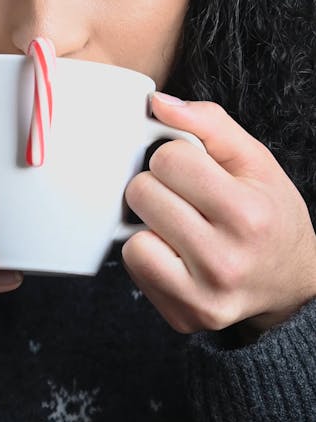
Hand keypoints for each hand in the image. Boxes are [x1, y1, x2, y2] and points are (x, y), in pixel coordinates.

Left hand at [123, 93, 315, 333]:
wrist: (290, 283)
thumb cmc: (271, 214)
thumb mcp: (256, 161)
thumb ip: (209, 124)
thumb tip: (157, 104)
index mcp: (247, 215)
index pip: (168, 159)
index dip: (175, 156)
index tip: (193, 169)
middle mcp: (225, 262)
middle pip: (143, 193)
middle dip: (158, 186)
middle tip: (185, 197)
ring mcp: (203, 297)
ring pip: (131, 237)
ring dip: (149, 223)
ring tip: (179, 224)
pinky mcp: (184, 318)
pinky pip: (134, 268)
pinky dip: (148, 253)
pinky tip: (175, 251)